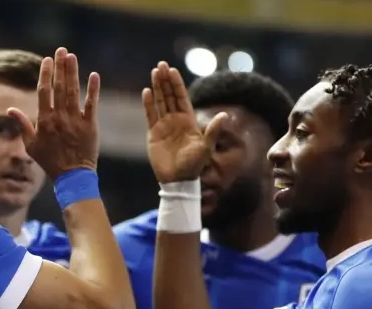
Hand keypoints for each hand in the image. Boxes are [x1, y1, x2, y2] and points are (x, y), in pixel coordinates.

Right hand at [9, 47, 99, 178]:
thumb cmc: (50, 161)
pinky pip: (92, 104)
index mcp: (44, 121)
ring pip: (74, 92)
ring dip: (73, 73)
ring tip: (73, 57)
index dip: (46, 74)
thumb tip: (11, 109)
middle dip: (60, 67)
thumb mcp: (31, 145)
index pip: (44, 92)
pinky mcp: (90, 125)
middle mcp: (59, 118)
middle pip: (59, 87)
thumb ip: (22, 125)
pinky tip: (94, 75)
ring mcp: (75, 121)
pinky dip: (93, 90)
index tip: (48, 60)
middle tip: (62, 50)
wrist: (72, 176)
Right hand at [142, 61, 225, 183]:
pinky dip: (148, 104)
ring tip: (153, 72)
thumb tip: (225, 115)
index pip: (181, 97)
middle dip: (165, 80)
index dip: (177, 84)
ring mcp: (164, 126)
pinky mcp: (153, 133)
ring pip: (160, 102)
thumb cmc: (194, 165)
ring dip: (157, 87)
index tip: (172, 70)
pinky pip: (150, 115)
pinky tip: (146, 91)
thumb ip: (213, 131)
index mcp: (188, 120)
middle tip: (160, 65)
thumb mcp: (206, 147)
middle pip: (169, 96)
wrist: (178, 180)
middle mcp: (176, 120)